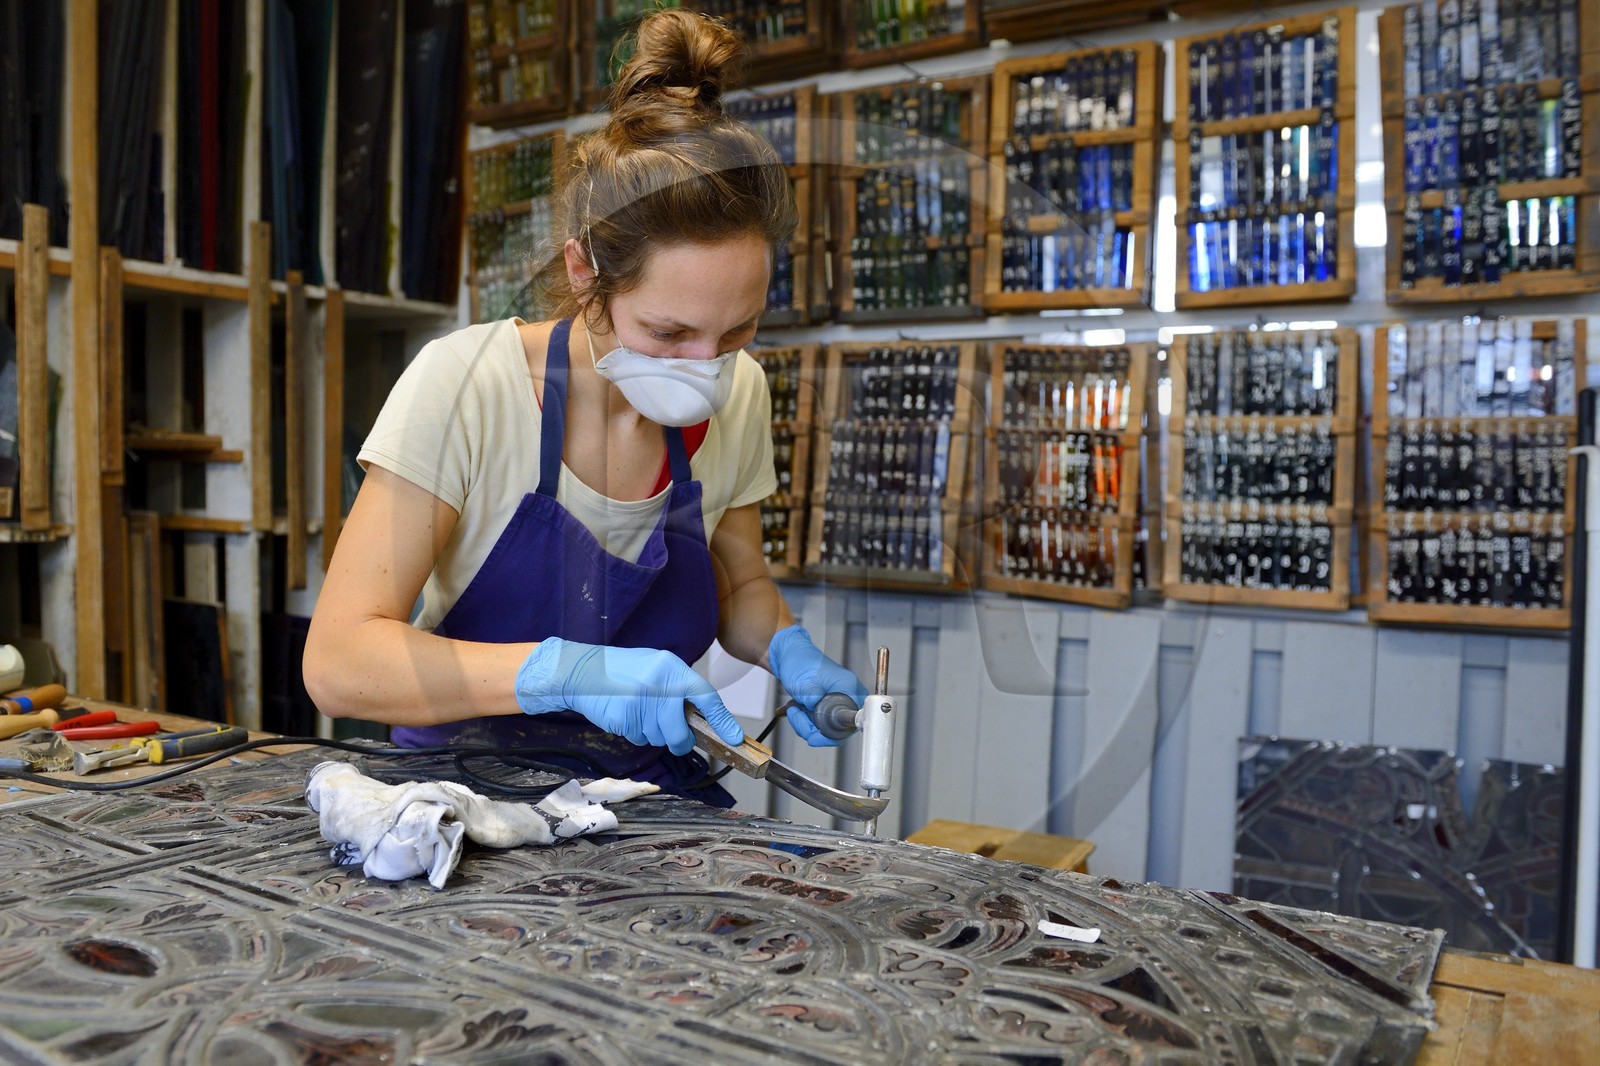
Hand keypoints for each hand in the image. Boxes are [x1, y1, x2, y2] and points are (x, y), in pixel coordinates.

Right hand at [515, 638, 742, 755]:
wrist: (582, 670)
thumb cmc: (623, 671)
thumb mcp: (655, 667)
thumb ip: (677, 688)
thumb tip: (701, 717)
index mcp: (672, 668)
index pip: (706, 696)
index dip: (723, 721)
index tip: (735, 738)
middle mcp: (660, 684)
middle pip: (681, 731)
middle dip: (680, 741)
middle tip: (675, 738)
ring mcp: (642, 701)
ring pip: (660, 738)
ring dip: (652, 734)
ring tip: (638, 712)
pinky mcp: (625, 716)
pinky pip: (639, 738)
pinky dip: (634, 733)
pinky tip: (625, 715)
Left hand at [767, 625, 868, 746]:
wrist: (788, 653)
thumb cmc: (799, 660)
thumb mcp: (804, 683)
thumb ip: (815, 702)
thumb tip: (819, 718)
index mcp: (849, 687)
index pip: (848, 723)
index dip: (830, 735)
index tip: (813, 736)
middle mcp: (848, 695)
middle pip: (836, 729)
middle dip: (812, 728)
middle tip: (797, 715)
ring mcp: (839, 700)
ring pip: (826, 728)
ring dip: (805, 723)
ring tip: (795, 709)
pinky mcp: (830, 704)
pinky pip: (820, 723)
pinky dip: (806, 720)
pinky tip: (797, 708)